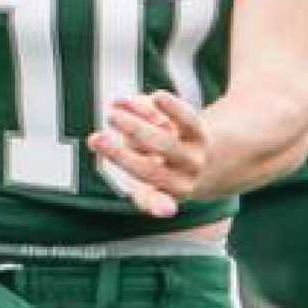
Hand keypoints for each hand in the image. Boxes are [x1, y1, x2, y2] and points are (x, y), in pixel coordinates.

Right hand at [90, 91, 208, 219]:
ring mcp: (192, 158)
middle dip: (119, 154)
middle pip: (148, 170)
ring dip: (134, 126)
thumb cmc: (163, 165)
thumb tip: (94, 141)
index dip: (156, 205)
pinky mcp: (200, 132)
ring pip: (163, 142)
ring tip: (111, 113)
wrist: (213, 159)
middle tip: (96, 139)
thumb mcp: (144, 169)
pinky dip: (170, 108)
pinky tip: (155, 98)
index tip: (167, 209)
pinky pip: (185, 119)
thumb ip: (118, 154)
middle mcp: (180, 181)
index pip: (153, 201)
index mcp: (161, 195)